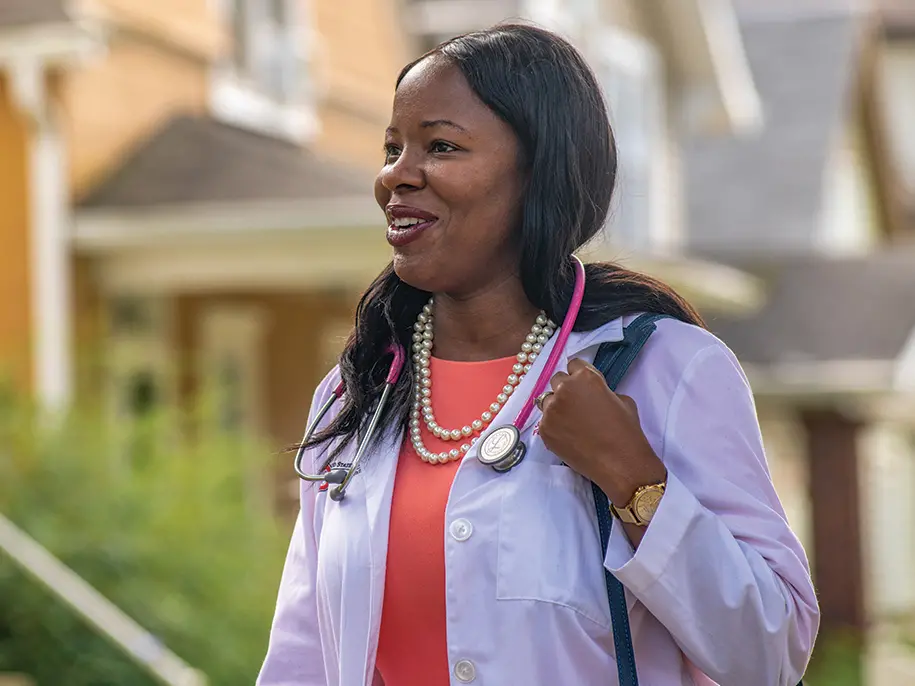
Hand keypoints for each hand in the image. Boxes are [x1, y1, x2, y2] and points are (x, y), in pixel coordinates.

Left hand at [537, 358, 666, 506]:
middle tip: (577, 405)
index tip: (583, 386)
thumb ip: (601, 390)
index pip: (573, 364)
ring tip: (571, 422)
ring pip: (547, 401)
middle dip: (566, 389)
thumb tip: (591, 394)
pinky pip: (546, 421)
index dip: (579, 375)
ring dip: (557, 407)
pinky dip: (554, 426)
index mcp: (584, 377)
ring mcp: (550, 411)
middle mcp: (563, 390)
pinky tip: (568, 436)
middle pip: (557, 380)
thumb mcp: (622, 400)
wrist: (620, 464)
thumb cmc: (626, 431)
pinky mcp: (544, 430)